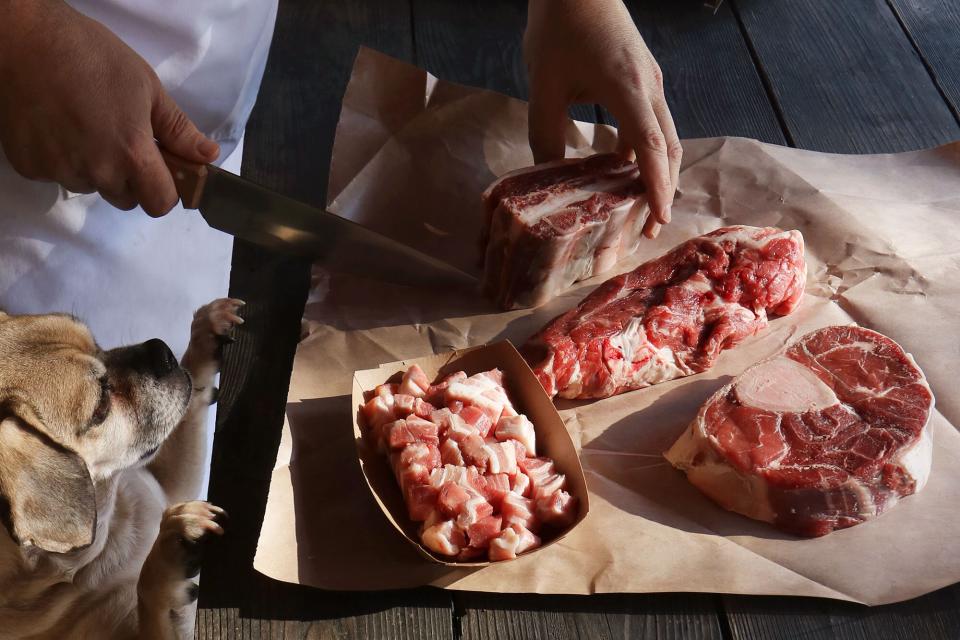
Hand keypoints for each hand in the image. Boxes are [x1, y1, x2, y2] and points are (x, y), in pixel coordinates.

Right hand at [0, 1, 217, 216]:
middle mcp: (97, 171)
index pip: (160, 203)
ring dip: (94, 168)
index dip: (166, 190)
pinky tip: (58, 126)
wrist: (26, 40)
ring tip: (86, 126)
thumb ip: (179, 130)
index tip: (162, 171)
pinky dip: (61, 158)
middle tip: (120, 139)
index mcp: (132, 155)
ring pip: (91, 186)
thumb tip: (208, 155)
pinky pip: (57, 175)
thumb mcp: (148, 89)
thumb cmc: (93, 57)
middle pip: (126, 198)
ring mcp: (60, 171)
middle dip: (130, 178)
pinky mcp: (30, 166)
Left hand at [524, 0, 680, 237]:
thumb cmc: (559, 26)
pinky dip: (641, 150)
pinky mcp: (643, 77)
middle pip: (670, 148)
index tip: (660, 219)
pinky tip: (618, 169)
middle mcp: (650, 87)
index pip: (652, 148)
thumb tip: (548, 176)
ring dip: (655, 171)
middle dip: (663, 190)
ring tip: (637, 206)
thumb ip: (546, 133)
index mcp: (629, 89)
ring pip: (664, 136)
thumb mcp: (544, 85)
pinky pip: (650, 122)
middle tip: (649, 227)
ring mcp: (651, 81)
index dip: (658, 187)